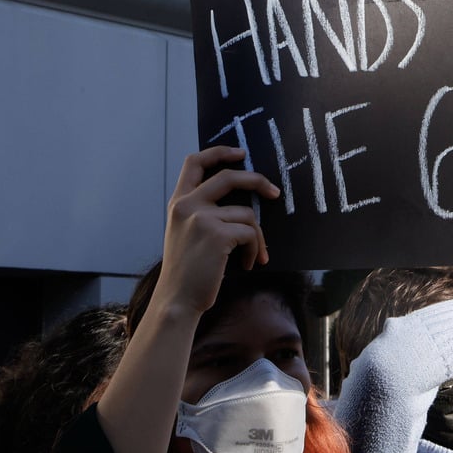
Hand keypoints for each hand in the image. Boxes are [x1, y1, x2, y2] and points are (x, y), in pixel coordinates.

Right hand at [155, 146, 280, 316]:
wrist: (177, 301)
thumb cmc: (188, 271)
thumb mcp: (185, 233)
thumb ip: (201, 211)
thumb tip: (239, 201)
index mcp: (178, 202)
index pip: (195, 162)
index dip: (220, 152)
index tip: (241, 153)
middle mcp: (187, 205)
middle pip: (229, 176)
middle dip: (257, 181)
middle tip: (274, 192)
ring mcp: (201, 218)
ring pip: (247, 214)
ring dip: (257, 237)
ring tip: (254, 255)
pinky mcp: (217, 234)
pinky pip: (251, 234)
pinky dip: (255, 250)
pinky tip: (249, 264)